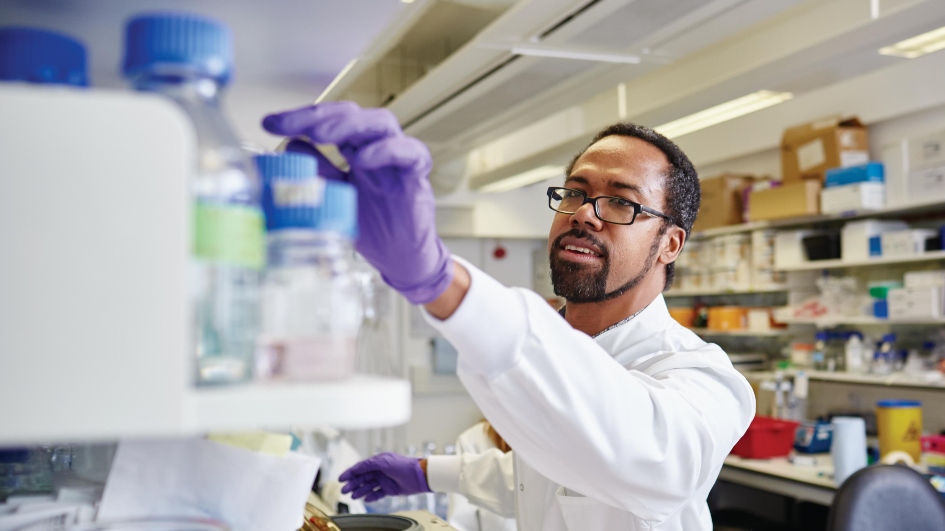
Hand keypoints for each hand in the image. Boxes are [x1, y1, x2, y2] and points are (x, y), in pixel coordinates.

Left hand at [262, 102, 452, 303]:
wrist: (400, 259)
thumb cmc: (373, 228)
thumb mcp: (334, 198)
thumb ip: (317, 172)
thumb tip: (288, 147)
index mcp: (355, 150)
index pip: (328, 121)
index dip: (299, 118)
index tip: (269, 123)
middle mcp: (376, 149)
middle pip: (352, 114)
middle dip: (319, 116)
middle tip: (289, 125)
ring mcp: (398, 160)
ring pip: (380, 123)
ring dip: (349, 125)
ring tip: (321, 135)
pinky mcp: (417, 177)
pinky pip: (410, 152)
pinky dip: (387, 150)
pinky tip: (363, 159)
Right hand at [338, 452, 429, 501]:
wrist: (418, 476)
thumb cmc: (403, 465)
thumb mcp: (384, 462)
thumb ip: (369, 464)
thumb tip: (357, 468)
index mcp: (377, 462)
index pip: (360, 467)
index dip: (350, 473)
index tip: (341, 479)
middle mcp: (379, 471)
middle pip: (362, 478)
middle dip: (352, 484)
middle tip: (344, 490)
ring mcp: (383, 480)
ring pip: (368, 486)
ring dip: (360, 491)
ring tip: (353, 496)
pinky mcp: (389, 489)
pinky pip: (377, 494)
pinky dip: (371, 496)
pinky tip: (365, 499)